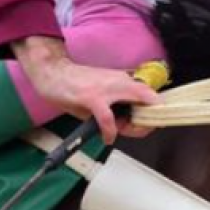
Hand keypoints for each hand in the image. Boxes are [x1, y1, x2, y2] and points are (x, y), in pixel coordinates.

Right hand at [12, 36, 159, 143]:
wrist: (54, 71)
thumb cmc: (78, 83)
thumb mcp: (104, 89)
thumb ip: (117, 100)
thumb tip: (129, 117)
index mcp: (124, 80)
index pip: (149, 94)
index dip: (156, 109)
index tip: (156, 121)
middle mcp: (120, 81)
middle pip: (148, 99)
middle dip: (152, 117)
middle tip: (150, 128)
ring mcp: (107, 89)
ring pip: (133, 104)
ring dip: (136, 124)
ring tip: (134, 132)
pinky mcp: (92, 98)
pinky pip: (107, 118)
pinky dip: (110, 131)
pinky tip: (109, 138)